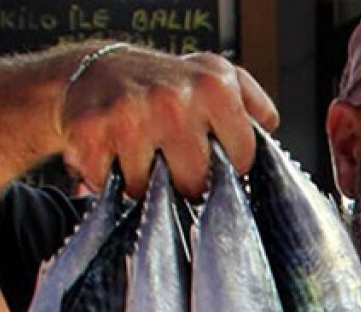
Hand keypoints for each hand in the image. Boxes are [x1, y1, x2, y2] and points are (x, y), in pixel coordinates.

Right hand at [58, 43, 278, 198]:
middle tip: (174, 161)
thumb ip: (255, 108)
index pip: (240, 160)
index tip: (215, 156)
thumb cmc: (168, 85)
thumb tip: (269, 137)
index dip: (228, 166)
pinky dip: (109, 179)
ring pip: (150, 191)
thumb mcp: (220, 79)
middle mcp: (174, 99)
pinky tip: (113, 154)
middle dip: (186, 181)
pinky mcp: (91, 132)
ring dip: (145, 184)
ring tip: (143, 155)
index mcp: (215, 86)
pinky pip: (110, 186)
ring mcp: (130, 115)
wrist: (96, 71)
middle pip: (194, 184)